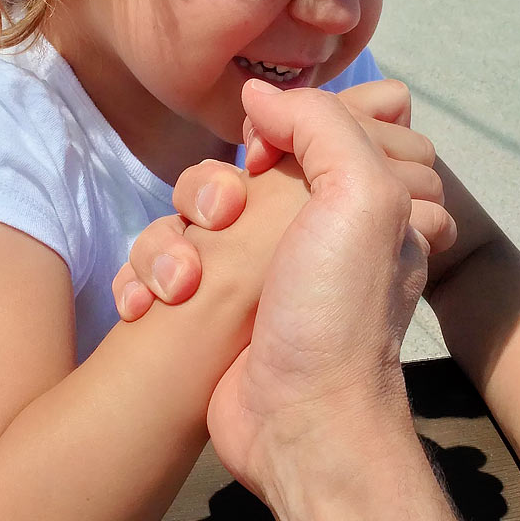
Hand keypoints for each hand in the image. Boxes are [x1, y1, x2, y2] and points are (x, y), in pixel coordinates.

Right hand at [112, 79, 453, 320]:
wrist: (299, 422)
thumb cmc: (338, 310)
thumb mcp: (360, 195)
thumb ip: (322, 122)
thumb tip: (259, 98)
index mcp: (367, 192)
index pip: (323, 118)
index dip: (290, 124)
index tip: (268, 156)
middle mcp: (319, 224)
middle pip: (242, 165)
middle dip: (213, 188)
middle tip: (223, 217)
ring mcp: (266, 266)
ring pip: (195, 212)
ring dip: (172, 242)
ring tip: (181, 282)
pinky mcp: (222, 304)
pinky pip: (171, 262)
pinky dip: (151, 278)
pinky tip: (154, 302)